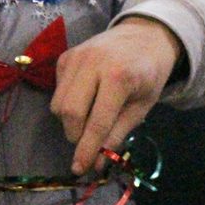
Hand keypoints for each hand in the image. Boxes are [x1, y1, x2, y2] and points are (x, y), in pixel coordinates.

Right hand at [51, 17, 182, 173]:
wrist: (143, 36)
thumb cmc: (147, 74)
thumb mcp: (141, 107)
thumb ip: (117, 134)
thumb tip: (96, 164)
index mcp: (118, 76)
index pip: (96, 121)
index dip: (87, 149)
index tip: (81, 169)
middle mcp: (92, 62)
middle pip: (70, 111)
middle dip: (75, 136)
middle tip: (88, 143)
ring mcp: (75, 56)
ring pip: (58, 103)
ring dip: (69, 122)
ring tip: (88, 120)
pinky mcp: (65, 55)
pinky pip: (57, 89)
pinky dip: (66, 103)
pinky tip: (84, 99)